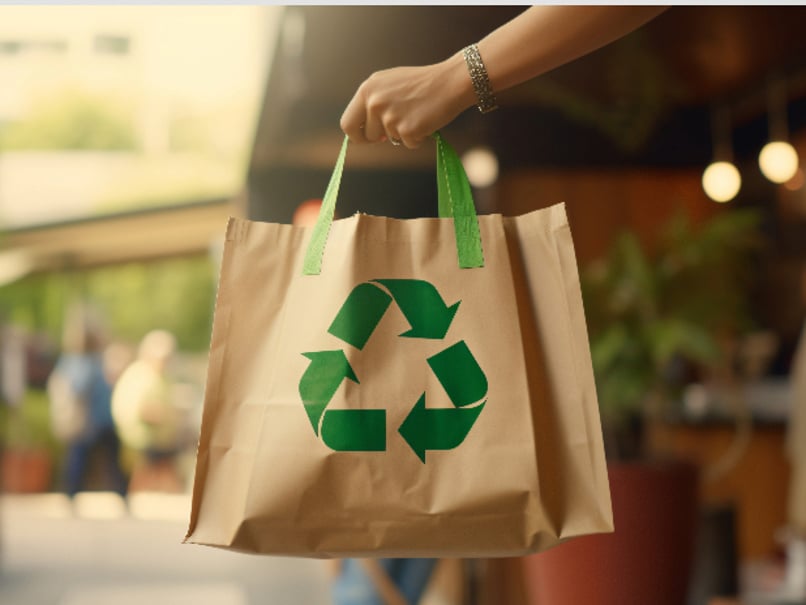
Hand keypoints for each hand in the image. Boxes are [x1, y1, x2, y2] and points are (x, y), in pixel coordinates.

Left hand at [340, 53, 475, 148]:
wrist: (449, 82)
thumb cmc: (422, 84)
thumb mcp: (389, 84)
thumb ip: (373, 102)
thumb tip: (363, 130)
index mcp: (367, 89)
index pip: (347, 123)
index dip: (357, 135)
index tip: (367, 138)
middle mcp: (374, 102)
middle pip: (367, 136)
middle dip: (379, 138)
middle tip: (397, 129)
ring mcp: (389, 116)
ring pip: (390, 139)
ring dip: (403, 134)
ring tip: (417, 114)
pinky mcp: (406, 129)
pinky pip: (408, 144)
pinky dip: (418, 137)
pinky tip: (426, 120)